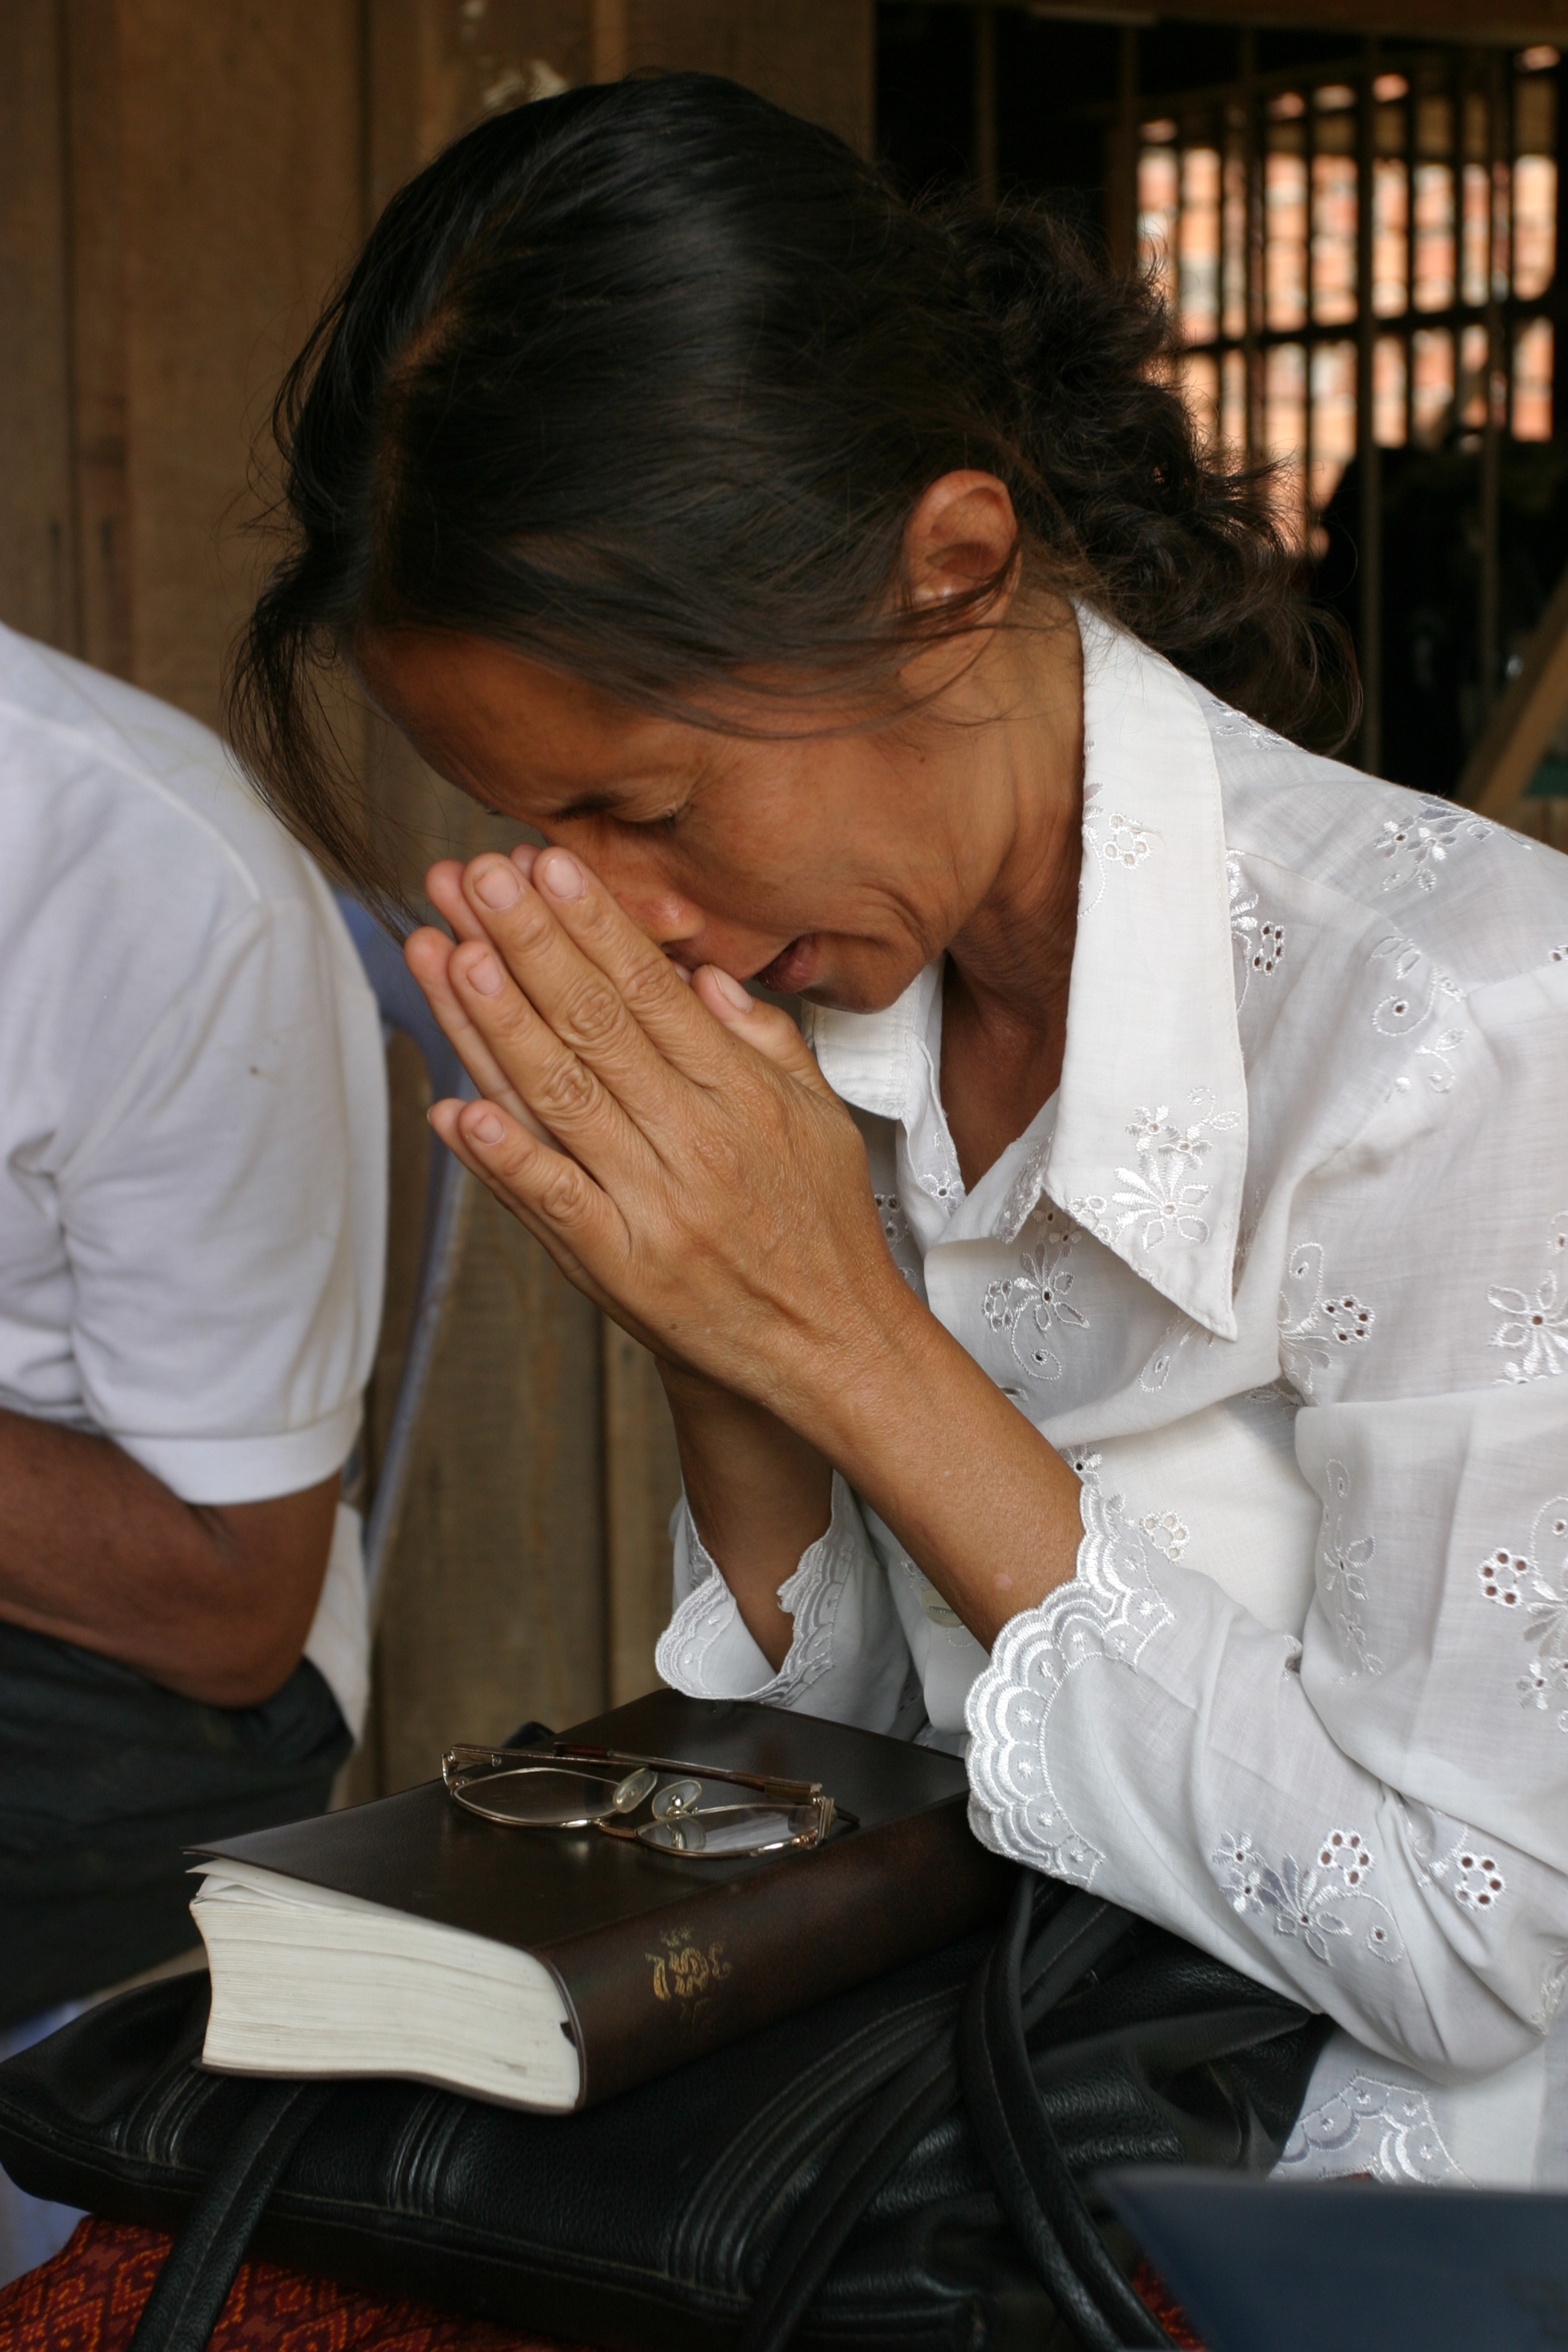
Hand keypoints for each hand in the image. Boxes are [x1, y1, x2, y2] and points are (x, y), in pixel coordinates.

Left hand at [403, 844, 914, 1439]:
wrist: (837, 1349)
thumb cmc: (822, 1232)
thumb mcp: (819, 1120)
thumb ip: (764, 1043)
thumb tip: (706, 977)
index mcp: (743, 1095)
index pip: (652, 990)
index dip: (594, 924)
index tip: (546, 865)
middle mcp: (697, 1140)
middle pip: (596, 1025)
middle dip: (529, 942)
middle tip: (473, 878)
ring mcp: (655, 1204)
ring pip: (561, 1097)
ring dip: (498, 1023)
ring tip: (450, 952)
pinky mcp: (623, 1268)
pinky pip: (554, 1203)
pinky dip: (504, 1158)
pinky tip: (456, 1109)